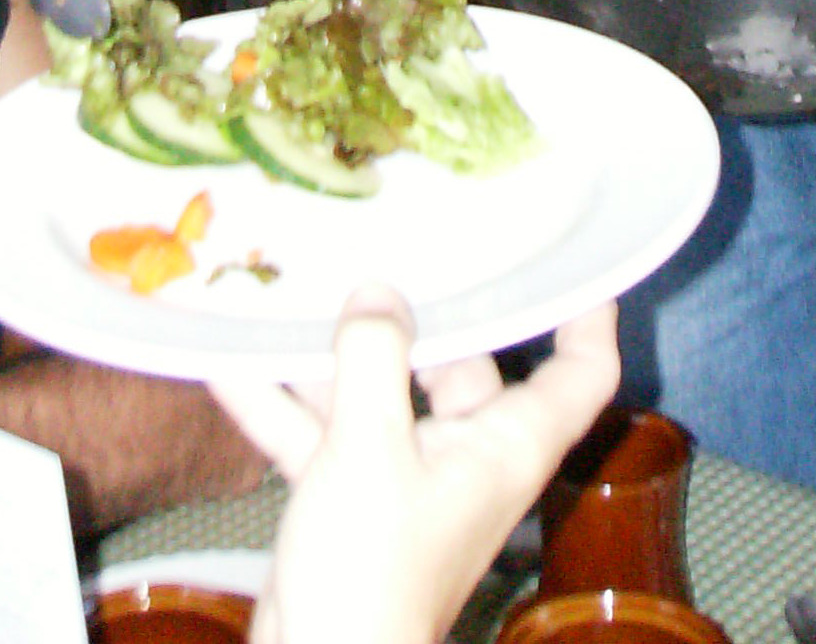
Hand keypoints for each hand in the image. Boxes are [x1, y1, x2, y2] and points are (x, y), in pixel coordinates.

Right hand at [210, 290, 618, 643]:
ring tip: (290, 295)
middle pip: (463, 367)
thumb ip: (372, 358)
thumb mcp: (368, 447)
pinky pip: (324, 440)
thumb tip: (376, 291)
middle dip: (417, 319)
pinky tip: (229, 365)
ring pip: (382, 399)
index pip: (579, 373)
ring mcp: (409, 483)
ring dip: (333, 361)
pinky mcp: (354, 506)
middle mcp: (468, 458)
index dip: (587, 315)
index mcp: (505, 444)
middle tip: (385, 246)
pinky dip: (284, 407)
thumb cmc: (369, 568)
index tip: (573, 259)